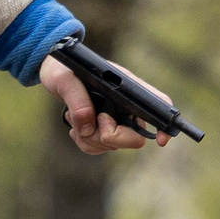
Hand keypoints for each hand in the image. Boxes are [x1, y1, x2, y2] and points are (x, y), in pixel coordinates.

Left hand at [38, 53, 171, 154]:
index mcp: (128, 87)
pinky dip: (84, 141)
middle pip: (135, 138)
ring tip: (75, 115)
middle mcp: (127, 106)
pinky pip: (97, 149)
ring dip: (90, 138)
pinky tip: (75, 126)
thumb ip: (77, 99)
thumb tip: (90, 127)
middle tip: (96, 118)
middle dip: (110, 136)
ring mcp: (117, 121)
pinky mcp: (103, 132)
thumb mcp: (64, 80)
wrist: (55, 75)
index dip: (164, 125)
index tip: (161, 140)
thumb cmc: (64, 69)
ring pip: (112, 146)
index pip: (158, 105)